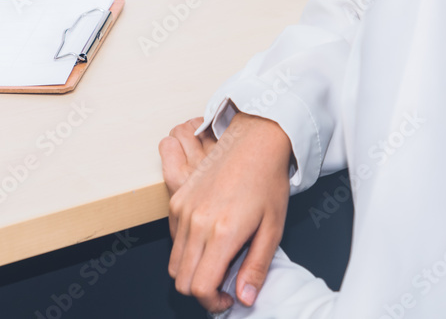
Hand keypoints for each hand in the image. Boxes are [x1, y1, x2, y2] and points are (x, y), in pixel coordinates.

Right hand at [159, 113, 292, 313]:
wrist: (253, 142)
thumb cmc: (267, 183)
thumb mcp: (272, 230)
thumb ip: (256, 268)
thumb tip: (244, 297)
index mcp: (221, 233)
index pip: (201, 287)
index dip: (213, 303)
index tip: (228, 300)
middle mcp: (195, 222)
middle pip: (181, 278)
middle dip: (201, 292)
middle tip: (223, 287)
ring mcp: (182, 209)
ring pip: (174, 261)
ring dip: (192, 271)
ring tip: (217, 264)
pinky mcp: (176, 199)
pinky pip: (173, 238)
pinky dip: (186, 250)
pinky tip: (208, 242)